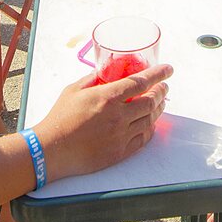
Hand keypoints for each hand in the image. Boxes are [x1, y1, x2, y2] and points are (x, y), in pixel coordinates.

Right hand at [34, 64, 171, 182]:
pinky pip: (143, 138)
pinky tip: (150, 123)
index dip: (158, 74)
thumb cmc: (60, 118)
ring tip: (160, 102)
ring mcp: (121, 135)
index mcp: (107, 97)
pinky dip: (150, 128)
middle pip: (151, 101)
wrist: (52, 150)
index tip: (168, 69)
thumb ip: (92, 79)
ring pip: (150, 119)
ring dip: (159, 109)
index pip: (141, 82)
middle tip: (164, 87)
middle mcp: (118, 116)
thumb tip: (104, 72)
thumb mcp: (73, 90)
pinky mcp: (120, 152)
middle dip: (162, 91)